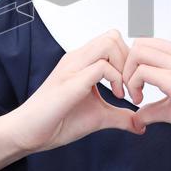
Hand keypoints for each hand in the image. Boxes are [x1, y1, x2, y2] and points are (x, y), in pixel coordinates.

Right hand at [10, 30, 140, 152]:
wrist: (28, 133)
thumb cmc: (58, 122)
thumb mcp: (99, 117)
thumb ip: (121, 116)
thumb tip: (141, 124)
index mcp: (83, 62)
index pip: (113, 41)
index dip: (129, 60)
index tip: (134, 86)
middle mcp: (78, 58)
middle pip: (113, 36)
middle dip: (130, 61)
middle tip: (132, 87)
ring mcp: (73, 67)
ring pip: (109, 43)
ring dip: (124, 66)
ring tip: (124, 92)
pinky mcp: (71, 81)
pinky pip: (102, 66)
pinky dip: (116, 80)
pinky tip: (117, 97)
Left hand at [123, 38, 170, 143]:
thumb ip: (154, 108)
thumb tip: (137, 118)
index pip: (148, 44)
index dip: (134, 63)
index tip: (135, 86)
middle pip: (139, 43)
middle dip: (126, 66)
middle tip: (131, 90)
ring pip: (138, 52)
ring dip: (128, 75)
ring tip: (136, 96)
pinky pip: (144, 72)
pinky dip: (134, 85)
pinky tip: (141, 101)